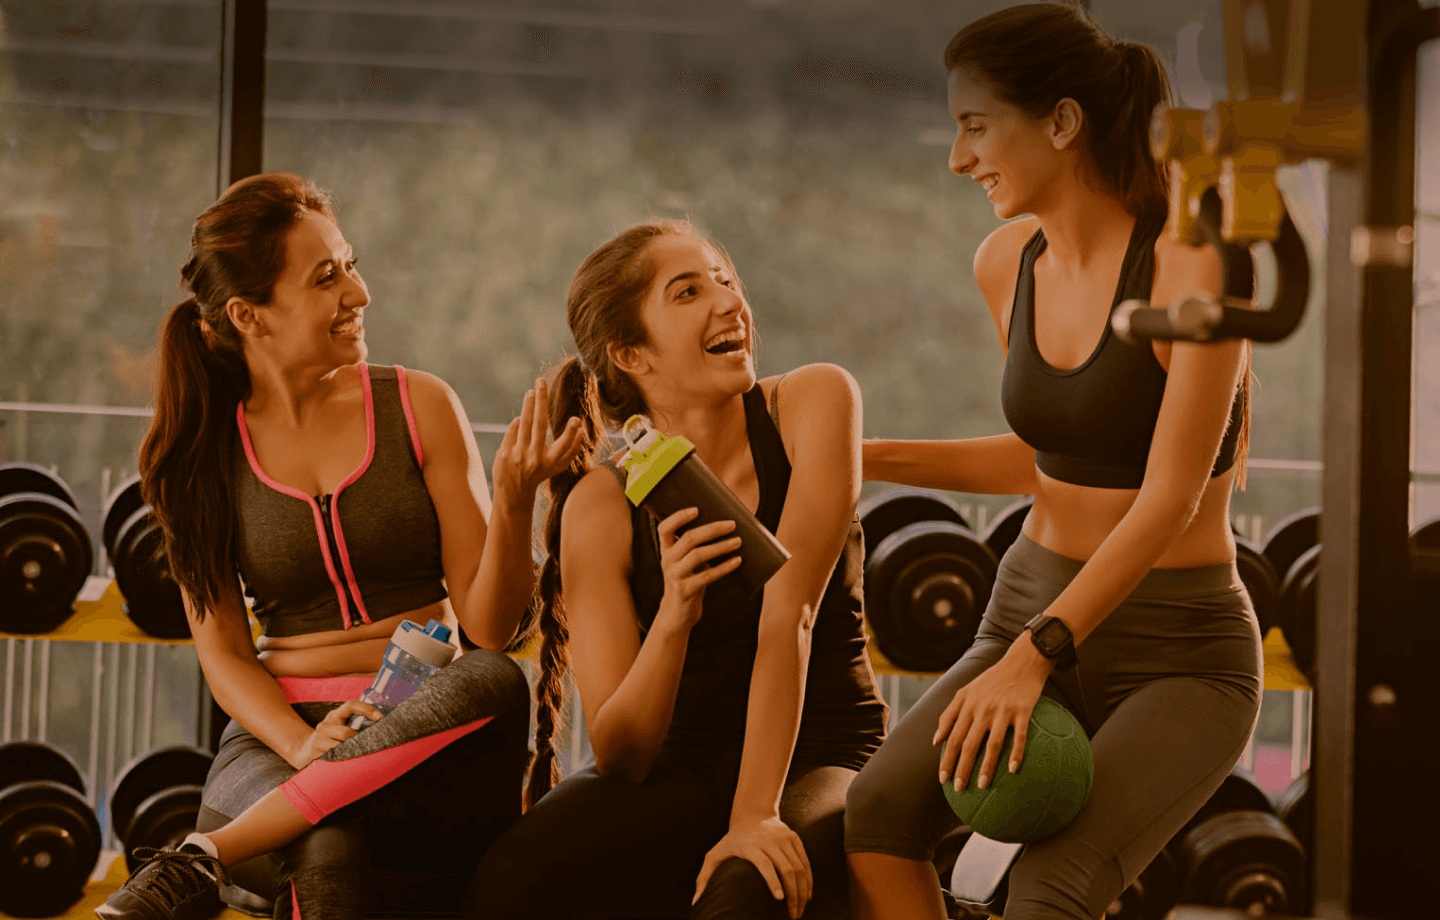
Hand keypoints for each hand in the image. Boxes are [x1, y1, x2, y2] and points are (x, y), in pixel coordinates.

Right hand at [287, 699, 383, 769]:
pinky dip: (342, 759)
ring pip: (340, 746)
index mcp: (336, 715)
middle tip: (370, 748)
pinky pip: (332, 755)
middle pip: (347, 732)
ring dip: (351, 752)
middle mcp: (327, 723)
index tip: (381, 718)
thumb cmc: (330, 740)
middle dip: (359, 742)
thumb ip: (355, 726)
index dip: (367, 709)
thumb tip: (382, 729)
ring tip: (359, 757)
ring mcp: (319, 737)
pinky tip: (347, 763)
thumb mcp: (339, 728)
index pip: (351, 705)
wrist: (303, 750)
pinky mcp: (314, 750)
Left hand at [491, 377, 584, 501]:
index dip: (571, 434)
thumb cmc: (541, 473)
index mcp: (552, 461)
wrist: (514, 493)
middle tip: (541, 381)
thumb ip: (572, 449)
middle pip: (539, 424)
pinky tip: (522, 418)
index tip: (575, 421)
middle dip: (541, 401)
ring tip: (532, 391)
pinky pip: (514, 430)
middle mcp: (536, 458)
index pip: (565, 446)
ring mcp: (519, 455)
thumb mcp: (558, 466)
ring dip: (528, 404)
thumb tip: (580, 429)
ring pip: (524, 423)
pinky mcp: (505, 453)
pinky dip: (518, 422)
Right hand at [654, 507, 742, 630]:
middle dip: (712, 529)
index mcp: (666, 551)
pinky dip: (724, 567)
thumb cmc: (688, 582)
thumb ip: (695, 548)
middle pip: (688, 539)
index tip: (697, 509)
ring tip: (738, 541)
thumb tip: (726, 529)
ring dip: (720, 546)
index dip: (678, 517)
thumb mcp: (686, 564)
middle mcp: (667, 561)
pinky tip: (737, 561)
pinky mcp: (685, 591)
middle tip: (732, 525)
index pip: (664, 528)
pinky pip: (707, 576)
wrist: (677, 615)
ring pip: (698, 555)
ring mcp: (675, 577)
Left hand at [693, 816, 812, 918]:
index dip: (773, 881)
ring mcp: (784, 838)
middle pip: (787, 868)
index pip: (764, 863)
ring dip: (802, 891)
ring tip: (799, 910)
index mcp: (749, 845)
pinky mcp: (794, 838)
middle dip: (792, 895)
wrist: (752, 814)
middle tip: (792, 916)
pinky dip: (808, 880)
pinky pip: (805, 861)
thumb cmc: (731, 840)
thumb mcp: (715, 855)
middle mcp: (769, 840)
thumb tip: (696, 902)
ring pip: (799, 867)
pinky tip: (807, 895)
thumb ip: (704, 878)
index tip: (779, 900)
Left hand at [934, 635, 1052, 792]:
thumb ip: (949, 714)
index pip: (953, 738)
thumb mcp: (965, 692)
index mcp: (967, 706)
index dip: (946, 760)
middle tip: (959, 789)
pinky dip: (1016, 754)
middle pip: (969, 744)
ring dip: (986, 767)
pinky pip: (1019, 736)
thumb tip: (936, 741)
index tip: (942, 779)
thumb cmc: (992, 680)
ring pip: (992, 744)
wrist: (1021, 662)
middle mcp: (982, 709)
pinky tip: (1012, 770)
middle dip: (961, 768)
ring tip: (982, 786)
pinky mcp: (1022, 711)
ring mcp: (1002, 711)